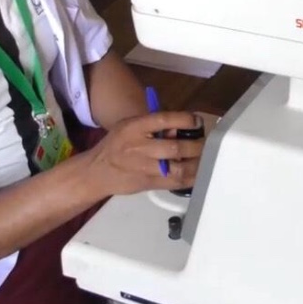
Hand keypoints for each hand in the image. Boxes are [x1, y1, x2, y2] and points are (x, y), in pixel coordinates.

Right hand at [80, 111, 203, 197]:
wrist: (96, 172)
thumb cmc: (117, 145)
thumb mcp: (130, 127)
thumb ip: (154, 126)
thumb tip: (181, 128)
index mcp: (134, 127)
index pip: (164, 119)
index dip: (185, 120)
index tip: (197, 122)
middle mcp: (139, 146)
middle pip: (175, 146)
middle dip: (196, 146)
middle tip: (206, 144)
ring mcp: (144, 167)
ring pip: (178, 168)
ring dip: (197, 164)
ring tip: (205, 159)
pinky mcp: (148, 183)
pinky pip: (175, 183)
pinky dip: (191, 178)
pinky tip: (198, 173)